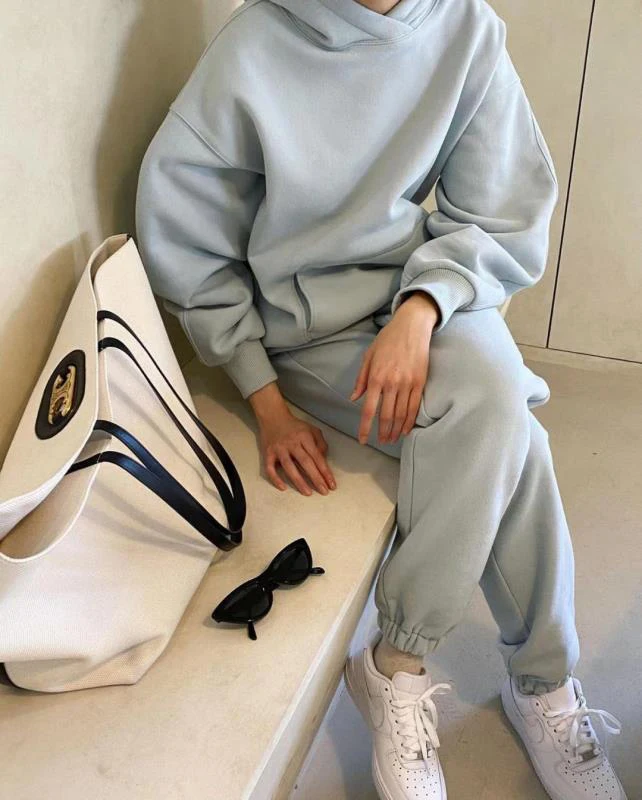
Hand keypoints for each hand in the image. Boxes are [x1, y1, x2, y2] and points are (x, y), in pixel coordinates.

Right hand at [249, 383, 335, 495]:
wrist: (273, 417)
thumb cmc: (295, 426)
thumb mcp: (312, 430)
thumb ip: (321, 443)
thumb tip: (323, 460)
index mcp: (304, 437)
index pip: (317, 457)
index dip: (325, 471)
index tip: (331, 484)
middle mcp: (292, 443)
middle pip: (305, 463)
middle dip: (316, 478)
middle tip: (324, 491)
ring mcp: (279, 449)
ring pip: (289, 467)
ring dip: (299, 481)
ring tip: (308, 493)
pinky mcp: (268, 453)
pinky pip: (270, 468)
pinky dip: (275, 479)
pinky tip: (283, 488)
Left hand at [351, 293, 438, 444]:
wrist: (412, 326)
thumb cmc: (387, 339)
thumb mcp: (368, 356)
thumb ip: (361, 379)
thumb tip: (354, 398)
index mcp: (376, 377)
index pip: (369, 409)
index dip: (365, 427)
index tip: (362, 439)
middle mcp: (391, 383)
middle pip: (386, 416)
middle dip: (382, 432)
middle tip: (380, 442)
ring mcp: (407, 383)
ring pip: (401, 414)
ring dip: (395, 430)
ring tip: (391, 439)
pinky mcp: (420, 382)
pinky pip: (414, 407)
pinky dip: (409, 421)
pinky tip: (405, 429)